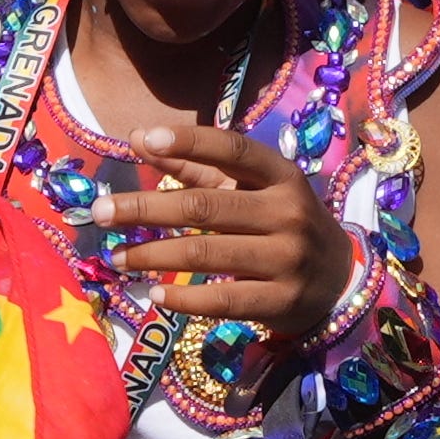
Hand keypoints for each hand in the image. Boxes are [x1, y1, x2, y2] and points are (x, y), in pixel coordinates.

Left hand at [96, 120, 351, 343]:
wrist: (339, 278)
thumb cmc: (279, 222)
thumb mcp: (249, 189)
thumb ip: (195, 164)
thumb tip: (139, 138)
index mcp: (280, 176)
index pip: (233, 149)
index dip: (190, 142)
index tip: (145, 141)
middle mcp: (287, 213)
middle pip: (205, 206)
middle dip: (146, 208)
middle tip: (100, 212)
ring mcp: (287, 259)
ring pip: (207, 253)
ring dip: (153, 255)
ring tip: (117, 256)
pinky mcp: (281, 300)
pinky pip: (223, 299)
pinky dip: (184, 298)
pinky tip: (154, 293)